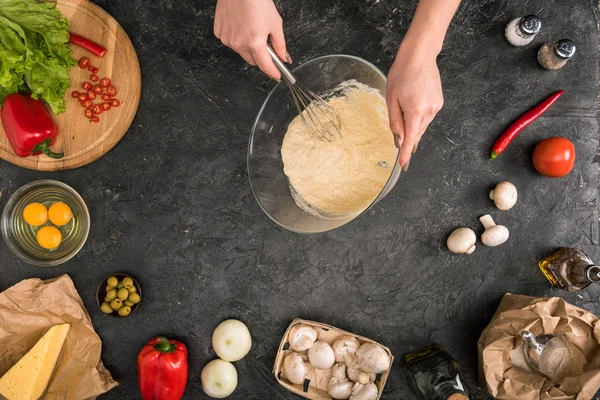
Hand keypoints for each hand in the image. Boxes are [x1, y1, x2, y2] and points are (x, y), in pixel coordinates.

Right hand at [214, 0, 288, 79]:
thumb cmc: (257, 1)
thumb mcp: (275, 23)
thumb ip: (280, 44)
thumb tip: (284, 57)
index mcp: (255, 43)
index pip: (265, 66)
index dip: (273, 72)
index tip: (276, 75)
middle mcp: (239, 44)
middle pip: (252, 61)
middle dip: (260, 57)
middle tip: (265, 45)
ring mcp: (228, 39)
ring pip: (241, 52)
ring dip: (247, 47)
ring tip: (251, 29)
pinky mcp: (220, 33)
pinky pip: (230, 42)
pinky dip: (236, 38)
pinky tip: (241, 26)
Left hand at [386, 46, 443, 169]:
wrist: (419, 56)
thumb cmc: (402, 74)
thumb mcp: (391, 99)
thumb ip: (395, 122)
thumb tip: (399, 140)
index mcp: (415, 111)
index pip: (410, 138)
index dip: (406, 153)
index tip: (403, 165)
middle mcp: (429, 111)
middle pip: (417, 134)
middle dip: (409, 141)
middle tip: (401, 148)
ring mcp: (436, 107)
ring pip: (422, 126)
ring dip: (413, 128)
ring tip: (404, 115)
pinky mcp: (439, 102)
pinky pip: (427, 117)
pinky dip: (419, 119)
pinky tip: (413, 108)